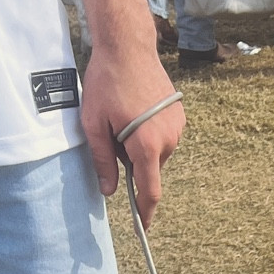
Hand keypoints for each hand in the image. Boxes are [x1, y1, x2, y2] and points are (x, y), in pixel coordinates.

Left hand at [80, 39, 185, 226]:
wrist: (128, 45)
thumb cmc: (106, 82)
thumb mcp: (93, 123)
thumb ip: (102, 160)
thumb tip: (109, 190)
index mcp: (146, 145)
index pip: (150, 190)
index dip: (145, 212)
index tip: (144, 228)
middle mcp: (168, 140)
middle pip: (149, 168)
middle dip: (131, 160)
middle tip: (112, 131)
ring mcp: (177, 128)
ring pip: (156, 153)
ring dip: (140, 145)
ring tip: (125, 114)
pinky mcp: (180, 117)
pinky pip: (163, 137)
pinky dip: (149, 132)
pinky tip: (137, 109)